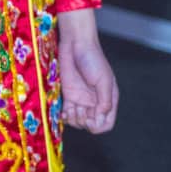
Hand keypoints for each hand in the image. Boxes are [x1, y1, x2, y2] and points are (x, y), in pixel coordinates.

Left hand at [57, 9, 118, 133]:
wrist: (76, 45)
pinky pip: (67, 112)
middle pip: (91, 124)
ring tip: (71, 111)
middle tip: (80, 112)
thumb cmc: (93, 60)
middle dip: (85, 123)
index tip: (91, 119)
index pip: (106, 123)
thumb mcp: (104, 80)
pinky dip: (65, 117)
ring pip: (78, 120)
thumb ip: (105, 100)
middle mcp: (94, 102)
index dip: (99, 126)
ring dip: (74, 120)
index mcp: (108, 100)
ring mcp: (81, 99)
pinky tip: (62, 114)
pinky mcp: (68, 94)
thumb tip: (100, 117)